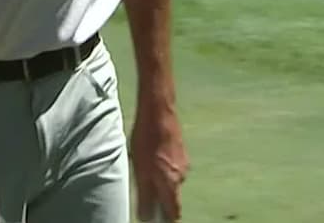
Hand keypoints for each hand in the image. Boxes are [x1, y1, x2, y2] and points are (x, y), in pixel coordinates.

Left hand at [131, 98, 188, 220]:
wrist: (158, 111)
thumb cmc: (147, 140)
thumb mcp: (140, 171)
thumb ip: (145, 196)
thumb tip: (145, 217)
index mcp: (172, 184)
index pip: (174, 213)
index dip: (165, 219)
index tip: (156, 218)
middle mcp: (181, 176)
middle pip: (172, 197)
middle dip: (159, 197)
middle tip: (143, 185)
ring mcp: (183, 162)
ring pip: (171, 180)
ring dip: (159, 179)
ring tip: (143, 165)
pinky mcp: (181, 151)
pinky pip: (171, 166)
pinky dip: (162, 166)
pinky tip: (150, 154)